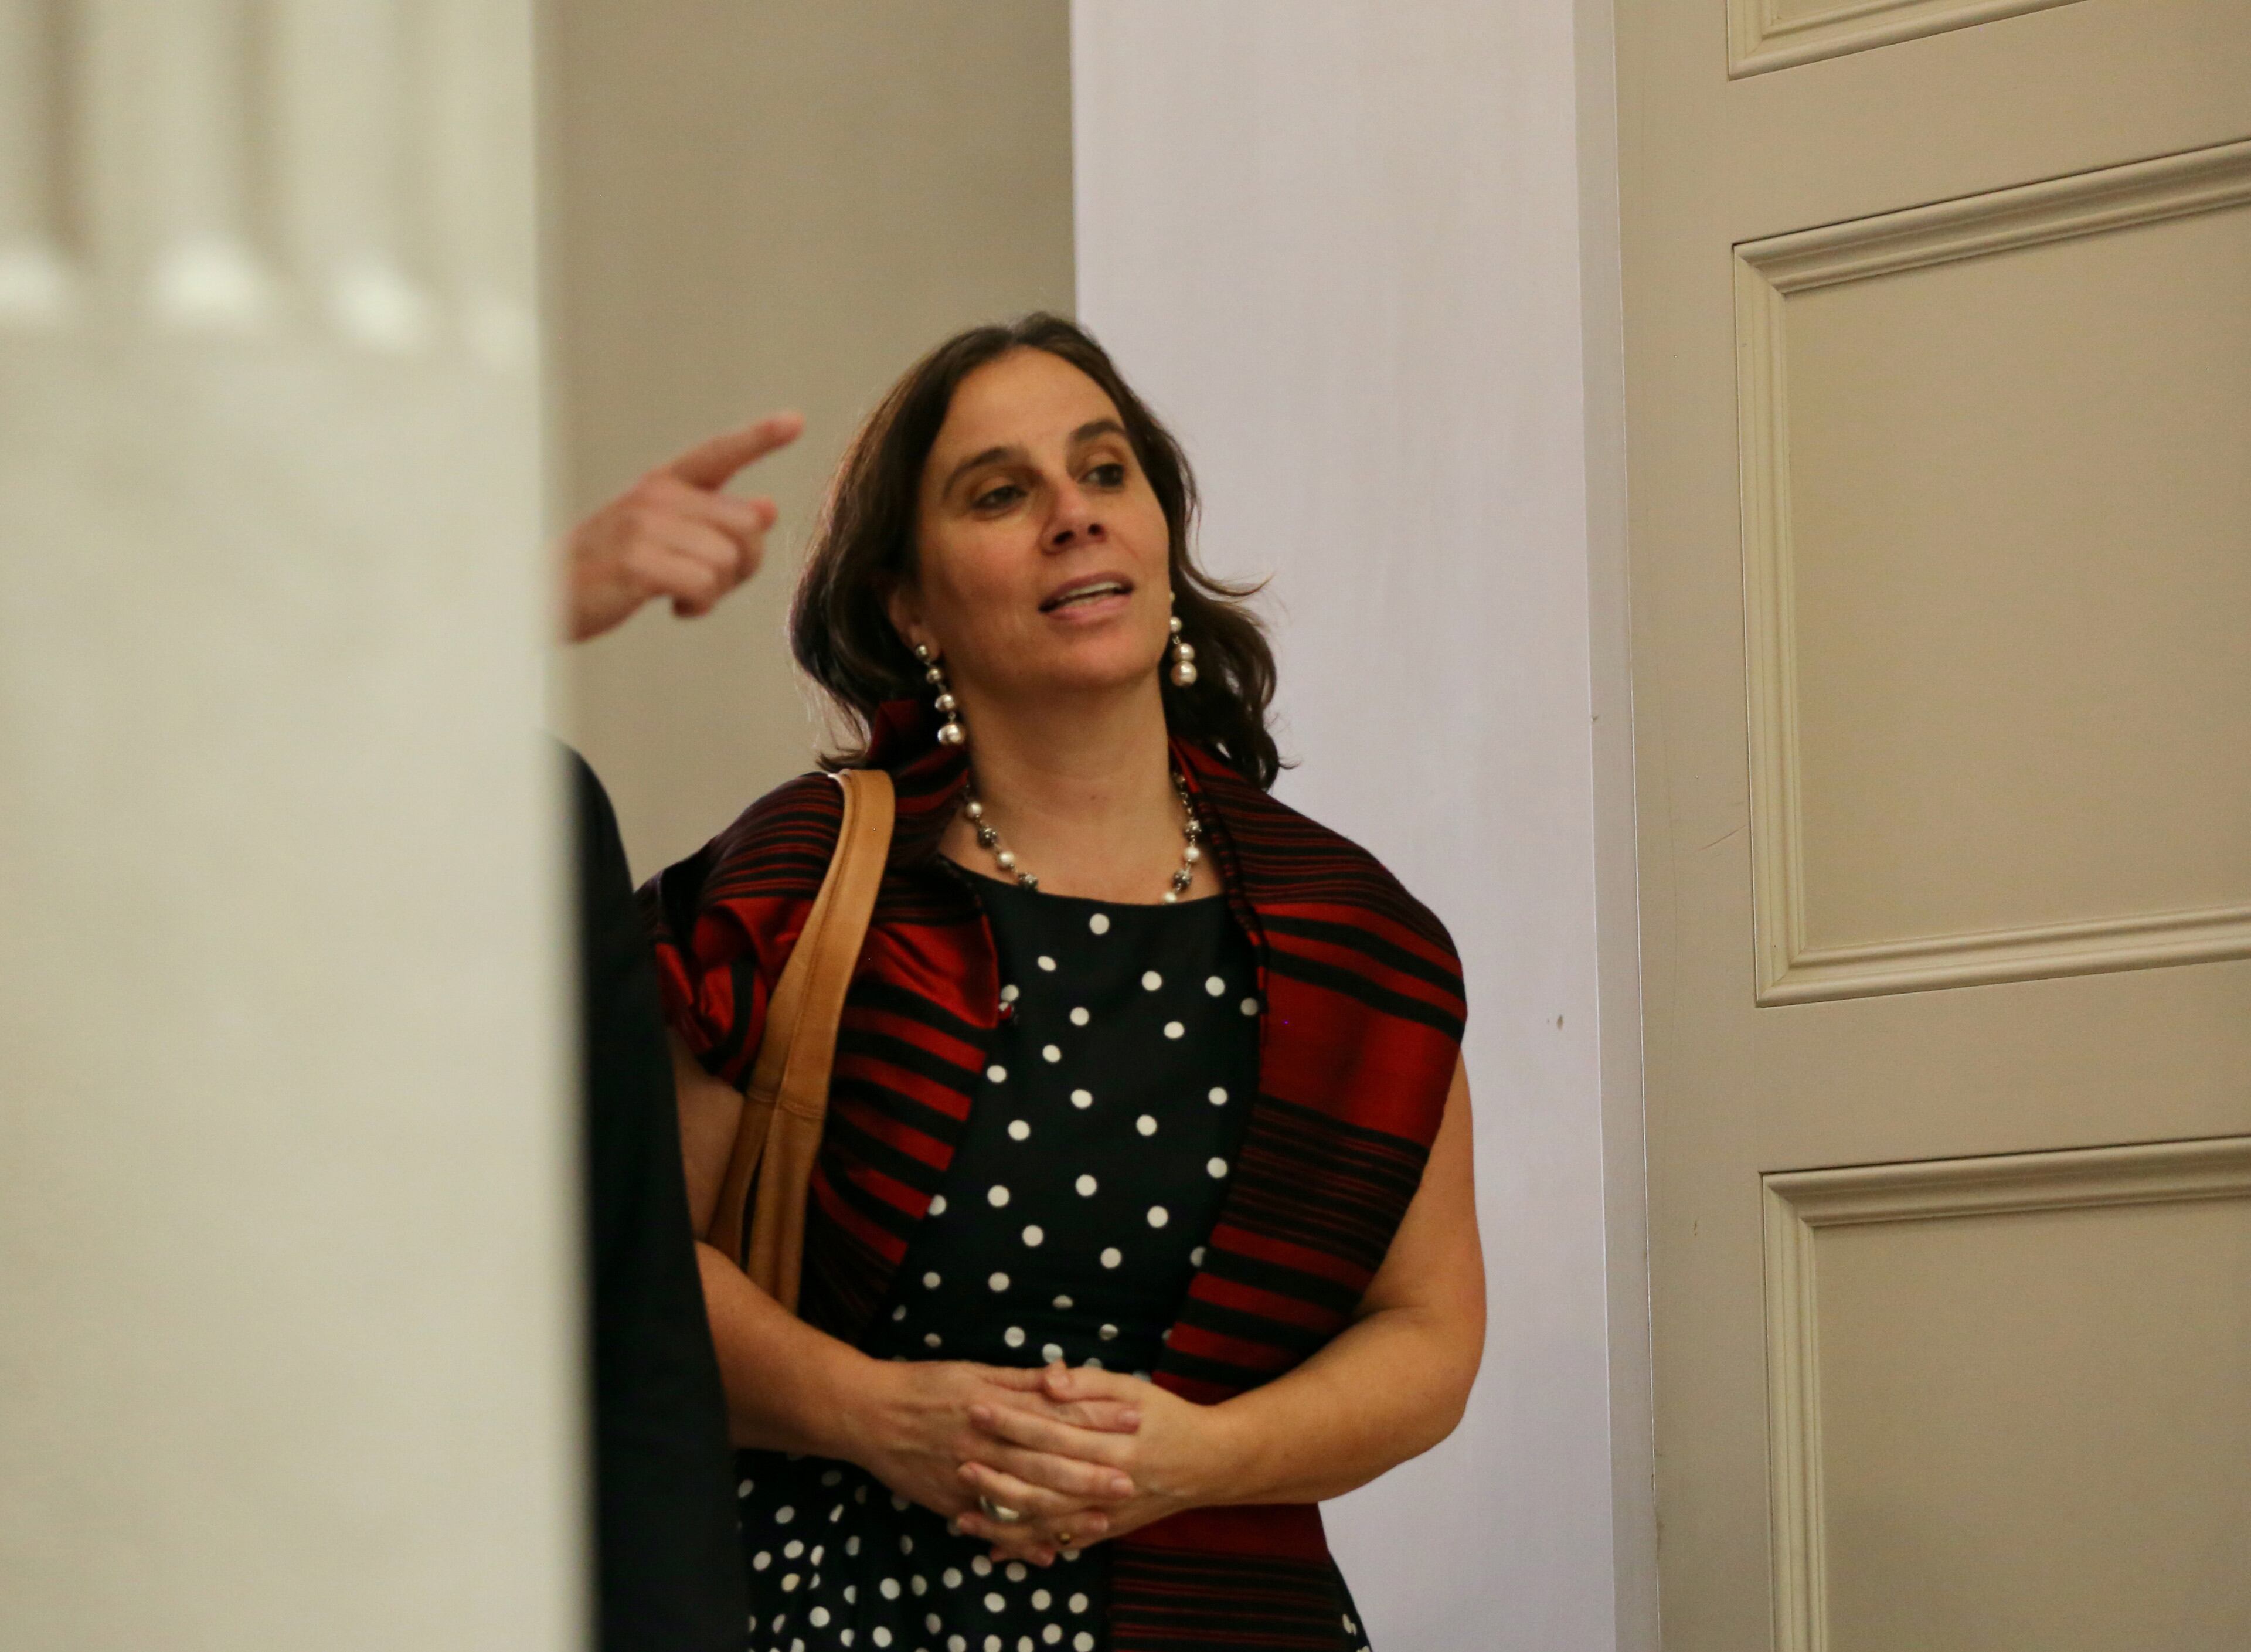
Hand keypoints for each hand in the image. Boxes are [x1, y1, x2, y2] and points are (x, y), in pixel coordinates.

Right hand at [562, 411, 803, 641]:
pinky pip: (705, 585)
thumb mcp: (662, 538)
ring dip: (716, 590)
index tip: (795, 421)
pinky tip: (674, 606)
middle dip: (743, 564)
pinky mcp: (637, 561)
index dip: (759, 439)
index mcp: (662, 485)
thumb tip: (768, 509)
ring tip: (681, 593)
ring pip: (729, 560)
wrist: (543, 595)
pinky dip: (698, 604)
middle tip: (710, 582)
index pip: (718, 454)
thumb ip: (712, 522)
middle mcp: (656, 497)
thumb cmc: (607, 570)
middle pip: (747, 525)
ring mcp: (644, 526)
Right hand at [844, 1360, 1142, 1565]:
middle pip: (1047, 1463)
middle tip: (1130, 1482)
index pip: (1056, 1414)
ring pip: (1024, 1501)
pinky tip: (1049, 1552)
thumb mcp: (973, 1370)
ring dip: (1064, 1514)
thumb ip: (1019, 1379)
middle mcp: (986, 1445)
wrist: (868, 1413)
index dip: (1097, 1420)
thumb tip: (1062, 1375)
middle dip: (1090, 1474)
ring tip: (1101, 1522)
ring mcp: (968, 1478)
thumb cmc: (925, 1384)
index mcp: (995, 1406)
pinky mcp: (952, 1504)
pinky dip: (1020, 1541)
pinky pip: (992, 1526)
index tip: (1133, 1421)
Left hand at [956, 1365, 1227, 1556]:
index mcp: (1115, 1440)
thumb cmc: (1166, 1416)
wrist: (1208, 1463)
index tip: (976, 1407)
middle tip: (959, 1458)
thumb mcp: (1133, 1388)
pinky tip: (995, 1546)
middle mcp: (1110, 1482)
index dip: (1013, 1420)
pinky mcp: (1107, 1532)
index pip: (1053, 1430)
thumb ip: (1089, 1382)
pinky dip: (1029, 1547)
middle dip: (998, 1470)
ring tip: (962, 1511)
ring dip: (1004, 1519)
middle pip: (1044, 1480)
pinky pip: (1062, 1544)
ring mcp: (1108, 1513)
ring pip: (1048, 1522)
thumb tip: (1048, 1377)